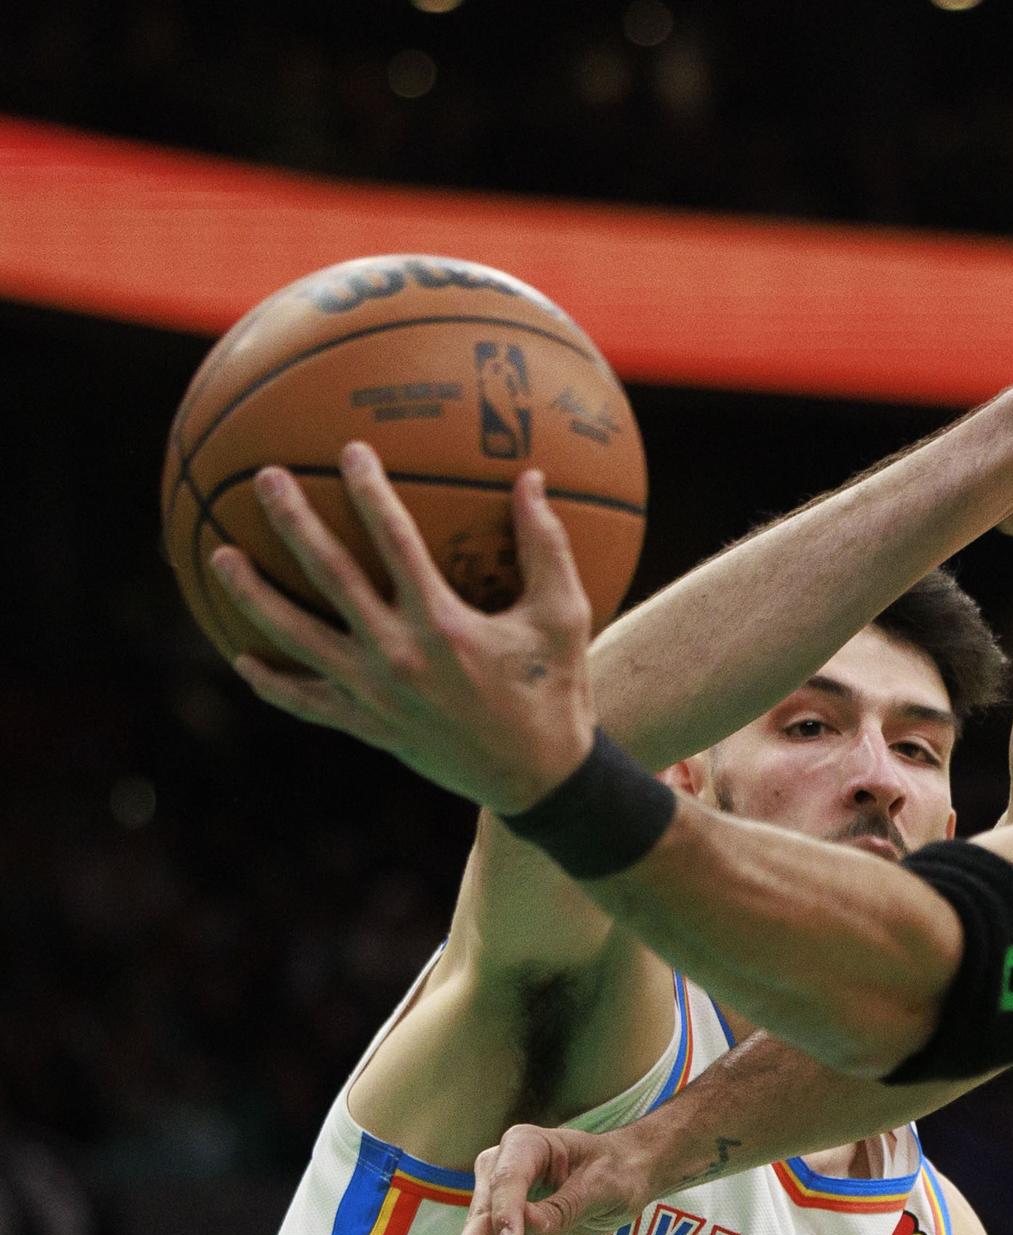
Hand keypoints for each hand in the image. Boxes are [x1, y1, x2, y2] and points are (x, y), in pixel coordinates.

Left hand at [210, 441, 596, 815]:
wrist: (538, 777)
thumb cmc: (555, 689)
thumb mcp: (564, 616)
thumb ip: (546, 545)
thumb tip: (532, 478)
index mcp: (443, 622)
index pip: (394, 541)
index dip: (370, 492)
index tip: (350, 450)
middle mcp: (397, 654)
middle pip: (329, 577)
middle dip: (293, 523)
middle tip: (265, 479)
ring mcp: (374, 693)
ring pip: (296, 637)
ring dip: (253, 595)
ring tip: (218, 556)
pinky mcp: (367, 726)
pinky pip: (305, 701)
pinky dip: (270, 682)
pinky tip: (241, 656)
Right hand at [446, 1125, 652, 1234]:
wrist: (622, 1179)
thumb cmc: (614, 1170)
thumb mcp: (603, 1184)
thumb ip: (567, 1205)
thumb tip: (532, 1225)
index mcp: (526, 1144)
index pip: (509, 1179)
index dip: (507, 1212)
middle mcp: (501, 1169)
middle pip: (483, 1209)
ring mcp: (499, 1203)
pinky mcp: (503, 1233)